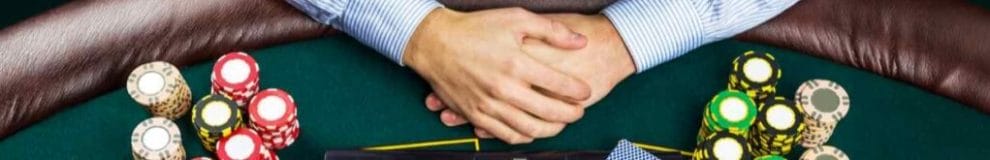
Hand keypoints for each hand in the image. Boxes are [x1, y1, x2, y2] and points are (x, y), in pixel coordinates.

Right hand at [404, 8, 592, 143]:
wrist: (435, 43)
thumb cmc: (475, 28)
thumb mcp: (515, 18)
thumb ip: (551, 30)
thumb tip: (580, 42)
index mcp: (517, 63)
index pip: (560, 84)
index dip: (579, 91)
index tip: (586, 91)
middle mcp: (504, 88)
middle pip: (549, 112)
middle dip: (571, 114)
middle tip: (579, 111)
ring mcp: (489, 105)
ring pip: (530, 129)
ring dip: (552, 129)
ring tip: (561, 122)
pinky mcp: (475, 115)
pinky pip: (505, 135)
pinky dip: (524, 136)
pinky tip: (533, 129)